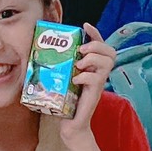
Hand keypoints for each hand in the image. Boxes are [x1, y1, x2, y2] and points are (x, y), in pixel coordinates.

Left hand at [62, 27, 113, 141]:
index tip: (85, 26)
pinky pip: (96, 79)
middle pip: (110, 52)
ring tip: (78, 65)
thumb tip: (41, 48)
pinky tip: (75, 80)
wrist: (70, 125)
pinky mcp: (95, 94)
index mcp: (92, 67)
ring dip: (92, 59)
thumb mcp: (63, 78)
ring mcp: (98, 84)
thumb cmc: (64, 101)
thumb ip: (60, 65)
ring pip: (107, 62)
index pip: (101, 45)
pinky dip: (85, 76)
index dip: (96, 33)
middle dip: (96, 45)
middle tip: (81, 50)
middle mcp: (98, 74)